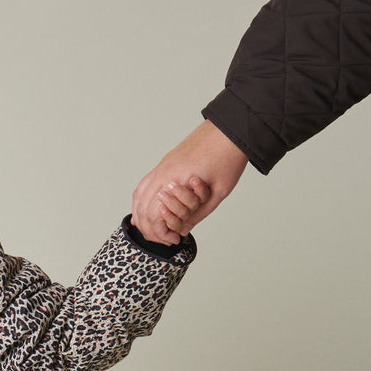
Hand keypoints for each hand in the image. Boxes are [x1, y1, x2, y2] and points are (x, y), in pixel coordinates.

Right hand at [132, 120, 249, 244]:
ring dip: (141, 214)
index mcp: (175, 181)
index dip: (160, 233)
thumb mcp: (218, 193)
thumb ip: (197, 214)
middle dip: (149, 227)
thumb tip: (183, 230)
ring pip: (139, 195)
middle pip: (142, 207)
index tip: (172, 239)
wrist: (231, 130)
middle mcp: (164, 172)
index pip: (153, 215)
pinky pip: (145, 183)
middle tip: (162, 238)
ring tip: (150, 227)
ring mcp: (162, 165)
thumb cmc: (228, 157)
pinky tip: (144, 207)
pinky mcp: (166, 161)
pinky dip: (142, 199)